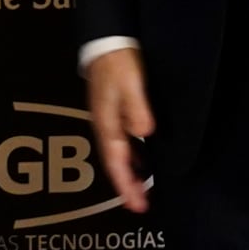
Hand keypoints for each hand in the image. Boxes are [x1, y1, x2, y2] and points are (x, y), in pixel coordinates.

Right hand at [87, 47, 156, 212]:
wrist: (105, 42)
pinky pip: (123, 144)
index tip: (137, 205)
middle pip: (115, 164)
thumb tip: (144, 132)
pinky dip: (132, 158)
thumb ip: (136, 106)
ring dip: (130, 174)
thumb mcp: (129, 82)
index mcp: (107, 123)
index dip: (126, 186)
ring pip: (119, 156)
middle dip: (127, 186)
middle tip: (141, 207)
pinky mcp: (115, 113)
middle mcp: (105, 126)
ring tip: (142, 192)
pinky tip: (142, 162)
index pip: (116, 163)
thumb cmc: (117, 61)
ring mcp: (109, 121)